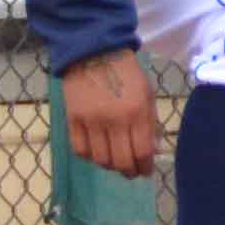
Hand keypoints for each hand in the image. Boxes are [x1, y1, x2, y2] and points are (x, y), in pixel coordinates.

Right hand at [61, 47, 159, 177]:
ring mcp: (91, 121)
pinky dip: (89, 157)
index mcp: (136, 112)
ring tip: (114, 161)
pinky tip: (96, 152)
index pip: (142, 152)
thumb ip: (149, 123)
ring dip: (109, 166)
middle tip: (131, 172)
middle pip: (121, 162)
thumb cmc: (126, 73)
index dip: (145, 167)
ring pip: (100, 160)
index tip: (145, 171)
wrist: (93, 52)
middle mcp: (114, 120)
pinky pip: (80, 150)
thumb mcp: (146, 94)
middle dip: (129, 172)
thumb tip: (151, 152)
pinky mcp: (73, 119)